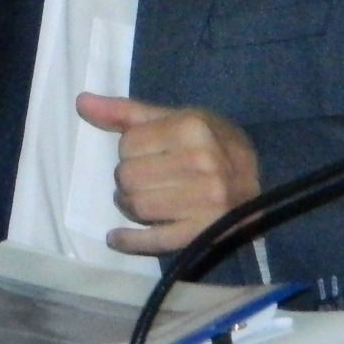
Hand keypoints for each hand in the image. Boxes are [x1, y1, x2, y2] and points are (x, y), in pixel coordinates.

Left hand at [77, 91, 261, 254]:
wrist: (262, 182)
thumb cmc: (210, 144)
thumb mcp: (174, 119)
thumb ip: (125, 112)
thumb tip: (81, 102)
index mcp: (192, 129)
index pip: (128, 144)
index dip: (128, 150)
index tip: (145, 155)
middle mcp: (202, 163)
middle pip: (128, 176)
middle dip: (127, 179)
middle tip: (143, 181)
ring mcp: (208, 200)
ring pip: (137, 206)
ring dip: (129, 206)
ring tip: (140, 201)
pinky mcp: (207, 232)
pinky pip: (155, 240)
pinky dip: (130, 241)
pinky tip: (116, 238)